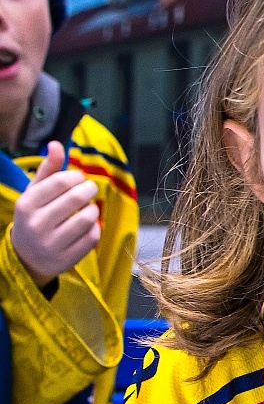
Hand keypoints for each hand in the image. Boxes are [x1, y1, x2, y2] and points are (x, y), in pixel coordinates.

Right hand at [10, 142, 100, 287]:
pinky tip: (88, 225)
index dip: (76, 177)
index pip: (60, 182)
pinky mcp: (67, 258)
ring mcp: (52, 244)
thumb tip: (56, 144)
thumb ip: (48, 169)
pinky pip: (93, 237)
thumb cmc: (36, 215)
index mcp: (27, 204)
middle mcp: (37, 224)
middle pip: (76, 198)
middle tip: (90, 188)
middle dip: (89, 189)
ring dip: (93, 209)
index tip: (79, 178)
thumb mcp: (35, 192)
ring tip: (88, 207)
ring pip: (88, 218)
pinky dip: (95, 227)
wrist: (27, 256)